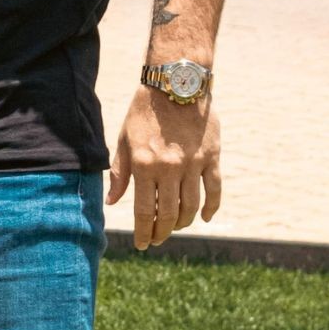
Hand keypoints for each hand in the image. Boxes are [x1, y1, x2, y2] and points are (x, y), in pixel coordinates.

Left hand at [106, 85, 220, 248]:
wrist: (176, 86)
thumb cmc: (144, 112)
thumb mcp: (124, 140)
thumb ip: (121, 172)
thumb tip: (114, 201)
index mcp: (144, 165)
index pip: (144, 209)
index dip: (143, 231)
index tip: (142, 244)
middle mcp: (169, 168)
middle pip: (169, 213)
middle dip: (161, 232)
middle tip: (157, 240)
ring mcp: (194, 165)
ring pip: (191, 206)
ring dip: (183, 223)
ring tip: (175, 228)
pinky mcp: (212, 158)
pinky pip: (214, 190)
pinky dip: (211, 208)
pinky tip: (204, 218)